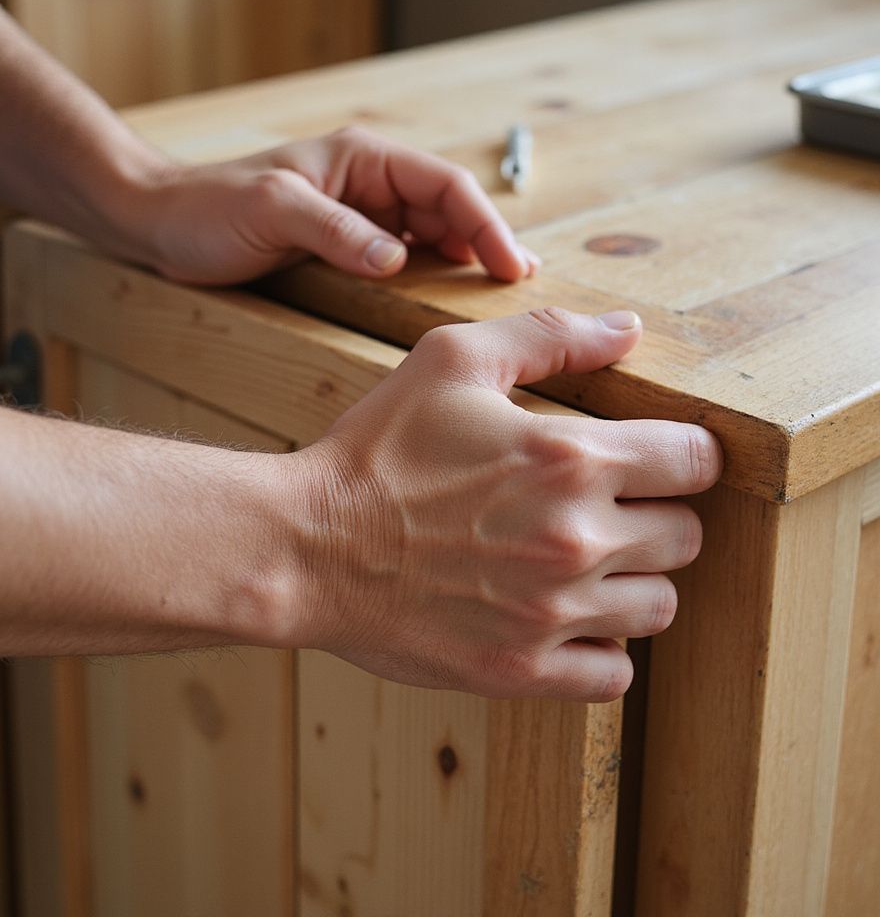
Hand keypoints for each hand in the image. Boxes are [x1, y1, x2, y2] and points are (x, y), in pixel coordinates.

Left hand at [117, 127, 538, 285]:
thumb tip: (396, 259)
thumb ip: (336, 231)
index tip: (508, 265)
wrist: (162, 224)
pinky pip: (401, 252)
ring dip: (464, 255)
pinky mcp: (343, 242)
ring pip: (429, 231)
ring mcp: (358, 212)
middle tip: (518, 282)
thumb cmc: (208, 207)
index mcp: (361, 159)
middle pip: (446, 207)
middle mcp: (367, 182)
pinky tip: (445, 290)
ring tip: (497, 287)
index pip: (443, 184)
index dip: (483, 223)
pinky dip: (429, 269)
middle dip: (485, 240)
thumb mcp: (272, 211)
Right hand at [286, 308, 721, 700]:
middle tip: (605, 508)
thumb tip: (626, 329)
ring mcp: (552, 614)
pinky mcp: (522, 670)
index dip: (683, 453)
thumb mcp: (451, 361)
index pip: (697, 460)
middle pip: (688, 538)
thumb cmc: (377, 450)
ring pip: (660, 607)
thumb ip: (548, 335)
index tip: (654, 458)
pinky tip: (562, 617)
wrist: (308, 546)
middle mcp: (577, 541)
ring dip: (633, 582)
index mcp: (572, 460)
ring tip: (583, 563)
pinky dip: (601, 648)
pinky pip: (613, 676)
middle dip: (656, 516)